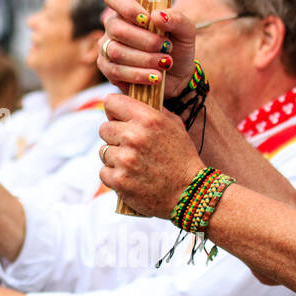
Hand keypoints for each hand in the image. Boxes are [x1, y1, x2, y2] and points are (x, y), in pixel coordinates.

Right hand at [98, 0, 195, 97]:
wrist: (177, 76)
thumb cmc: (177, 47)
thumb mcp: (186, 32)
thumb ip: (177, 19)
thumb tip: (157, 15)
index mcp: (129, 9)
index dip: (126, 6)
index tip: (146, 19)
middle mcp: (114, 26)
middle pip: (117, 28)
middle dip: (146, 40)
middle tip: (166, 47)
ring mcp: (107, 47)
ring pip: (116, 51)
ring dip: (145, 59)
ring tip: (165, 63)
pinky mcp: (107, 69)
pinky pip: (116, 71)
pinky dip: (139, 74)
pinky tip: (155, 77)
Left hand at [98, 93, 205, 218]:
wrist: (191, 194)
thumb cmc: (182, 158)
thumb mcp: (173, 126)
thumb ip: (150, 111)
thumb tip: (128, 101)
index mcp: (147, 119)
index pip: (111, 101)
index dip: (114, 110)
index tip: (119, 119)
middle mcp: (134, 136)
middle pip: (104, 128)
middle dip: (115, 137)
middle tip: (132, 147)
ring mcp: (125, 160)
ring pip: (103, 151)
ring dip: (115, 158)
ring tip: (135, 165)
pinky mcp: (119, 180)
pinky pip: (104, 172)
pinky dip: (114, 177)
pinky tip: (131, 178)